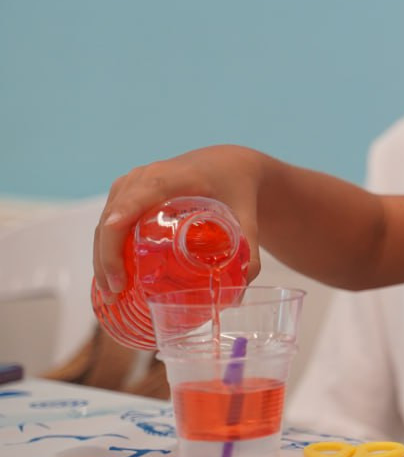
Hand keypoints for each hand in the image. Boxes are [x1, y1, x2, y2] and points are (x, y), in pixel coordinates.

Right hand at [93, 145, 265, 298]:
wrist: (228, 164)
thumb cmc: (236, 187)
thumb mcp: (247, 215)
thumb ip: (250, 249)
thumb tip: (241, 287)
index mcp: (172, 177)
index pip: (136, 198)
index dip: (120, 224)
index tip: (115, 254)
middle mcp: (144, 177)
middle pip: (113, 217)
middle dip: (108, 256)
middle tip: (118, 292)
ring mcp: (131, 184)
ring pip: (106, 222)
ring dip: (102, 257)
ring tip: (113, 292)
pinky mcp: (126, 194)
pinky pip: (108, 221)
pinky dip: (105, 248)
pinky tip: (110, 275)